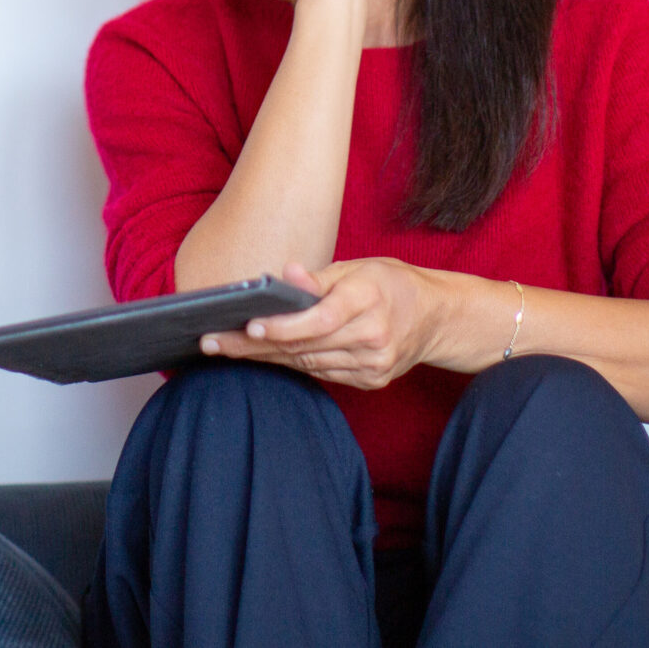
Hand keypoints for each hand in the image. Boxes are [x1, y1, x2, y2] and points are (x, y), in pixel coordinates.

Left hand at [199, 259, 453, 390]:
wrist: (436, 317)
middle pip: (304, 345)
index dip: (282, 326)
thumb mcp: (358, 267)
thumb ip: (318, 277)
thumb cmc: (389, 283)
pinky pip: (321, 373)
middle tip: (212, 342)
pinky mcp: (372, 380)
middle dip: (253, 346)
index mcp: (369, 299)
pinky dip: (292, 364)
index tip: (248, 327)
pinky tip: (263, 357)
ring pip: (308, 363)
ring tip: (226, 349)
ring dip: (264, 358)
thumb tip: (283, 276)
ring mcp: (374, 364)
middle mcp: (373, 336)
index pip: (319, 319)